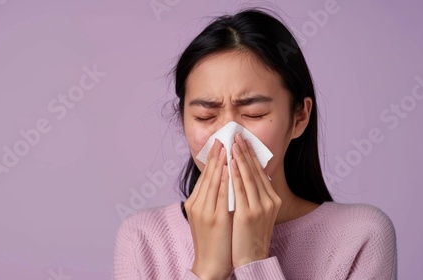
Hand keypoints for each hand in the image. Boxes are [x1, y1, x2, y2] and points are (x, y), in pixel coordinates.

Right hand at [184, 139, 232, 279]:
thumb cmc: (213, 241)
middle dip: (215, 156)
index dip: (212, 159)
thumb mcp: (209, 217)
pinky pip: (219, 194)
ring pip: (212, 181)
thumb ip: (213, 200)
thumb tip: (225, 182)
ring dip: (219, 163)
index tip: (219, 144)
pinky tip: (228, 168)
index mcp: (194, 203)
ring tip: (226, 147)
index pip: (204, 176)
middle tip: (223, 138)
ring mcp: (204, 211)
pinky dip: (223, 179)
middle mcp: (196, 204)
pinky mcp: (214, 218)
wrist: (210, 264)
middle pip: (207, 175)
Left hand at [230, 133, 281, 267]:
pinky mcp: (249, 214)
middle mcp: (270, 201)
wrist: (251, 258)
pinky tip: (229, 163)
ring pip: (248, 176)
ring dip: (239, 158)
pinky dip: (235, 174)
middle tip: (237, 135)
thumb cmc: (250, 235)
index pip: (260, 172)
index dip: (251, 155)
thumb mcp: (258, 212)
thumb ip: (255, 195)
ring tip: (232, 143)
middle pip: (256, 170)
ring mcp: (260, 207)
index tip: (243, 141)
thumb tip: (248, 177)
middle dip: (245, 151)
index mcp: (272, 199)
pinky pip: (240, 189)